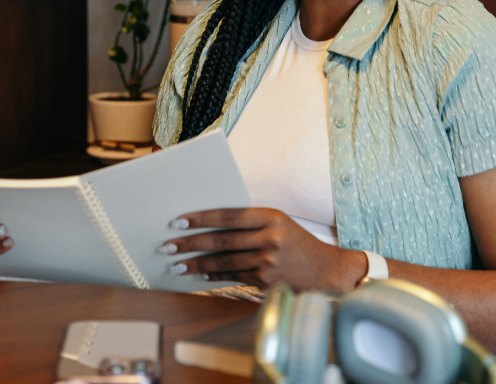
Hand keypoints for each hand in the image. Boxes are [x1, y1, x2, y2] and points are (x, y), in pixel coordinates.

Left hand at [162, 208, 366, 292]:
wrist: (326, 271)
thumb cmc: (298, 244)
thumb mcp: (280, 224)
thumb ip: (251, 223)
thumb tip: (210, 226)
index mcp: (272, 216)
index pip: (229, 215)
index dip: (202, 218)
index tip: (180, 221)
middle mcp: (270, 237)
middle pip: (222, 240)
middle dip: (191, 243)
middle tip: (169, 245)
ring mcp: (268, 260)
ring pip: (224, 261)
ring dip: (197, 264)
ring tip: (177, 264)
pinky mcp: (266, 280)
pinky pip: (233, 276)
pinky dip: (214, 275)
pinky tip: (199, 274)